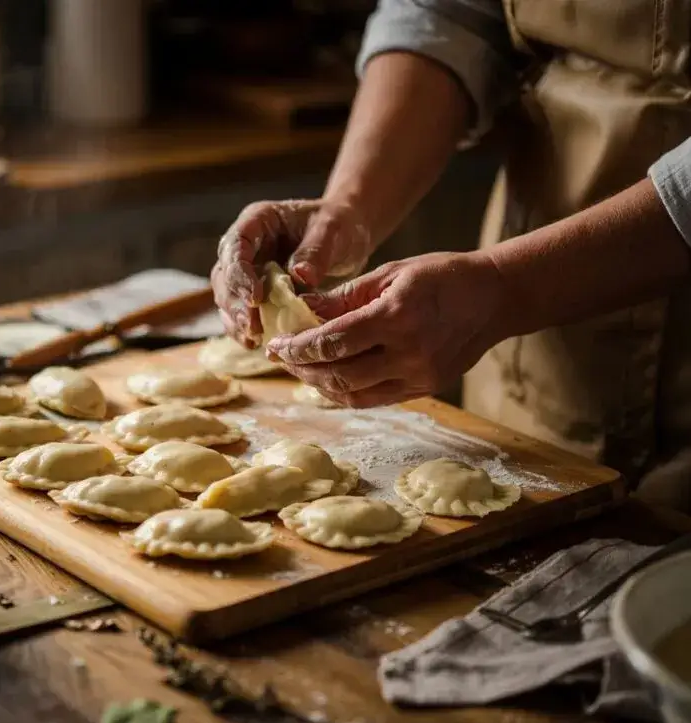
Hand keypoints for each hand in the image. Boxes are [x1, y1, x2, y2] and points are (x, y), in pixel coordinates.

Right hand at [210, 199, 371, 347]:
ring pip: (227, 296)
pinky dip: (245, 327)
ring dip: (236, 319)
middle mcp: (245, 245)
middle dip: (235, 303)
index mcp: (258, 220)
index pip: (235, 245)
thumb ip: (316, 251)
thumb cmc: (338, 224)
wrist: (345, 235)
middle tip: (252, 327)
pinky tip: (256, 343)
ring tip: (253, 339)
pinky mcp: (255, 291)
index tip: (255, 298)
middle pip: (224, 275)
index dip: (240, 273)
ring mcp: (247, 269)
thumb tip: (300, 276)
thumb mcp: (333, 230)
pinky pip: (241, 311)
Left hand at [266, 251, 506, 407]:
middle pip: (338, 374)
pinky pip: (374, 399)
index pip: (332, 343)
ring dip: (320, 385)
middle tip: (282, 357)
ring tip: (301, 369)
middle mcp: (409, 353)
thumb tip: (301, 311)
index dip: (297, 348)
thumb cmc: (441, 276)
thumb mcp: (389, 274)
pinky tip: (329, 378)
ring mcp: (419, 376)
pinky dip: (346, 392)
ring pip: (353, 395)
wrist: (496, 297)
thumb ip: (343, 298)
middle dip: (302, 368)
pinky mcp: (425, 389)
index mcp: (397, 317)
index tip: (275, 344)